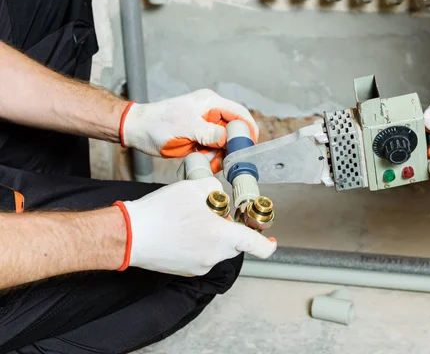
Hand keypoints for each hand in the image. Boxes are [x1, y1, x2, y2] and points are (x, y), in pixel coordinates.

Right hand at [113, 177, 275, 275]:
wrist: (130, 235)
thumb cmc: (162, 212)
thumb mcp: (195, 187)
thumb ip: (215, 188)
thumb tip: (218, 196)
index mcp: (224, 237)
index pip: (258, 246)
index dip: (268, 243)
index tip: (271, 240)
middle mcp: (216, 256)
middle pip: (235, 243)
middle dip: (229, 228)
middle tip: (213, 213)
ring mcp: (200, 266)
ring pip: (217, 248)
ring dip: (212, 235)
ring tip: (190, 219)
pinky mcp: (186, 270)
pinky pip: (201, 255)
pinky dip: (198, 243)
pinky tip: (181, 230)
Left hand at [120, 89, 258, 171]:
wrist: (136, 130)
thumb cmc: (157, 124)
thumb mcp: (186, 128)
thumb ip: (210, 133)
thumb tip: (230, 139)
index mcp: (210, 103)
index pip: (239, 113)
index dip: (248, 129)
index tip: (249, 146)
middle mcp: (211, 112)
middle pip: (234, 130)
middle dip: (230, 147)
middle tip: (224, 161)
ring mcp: (205, 125)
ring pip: (224, 142)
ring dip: (219, 155)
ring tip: (206, 162)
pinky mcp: (199, 136)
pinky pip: (213, 148)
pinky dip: (210, 157)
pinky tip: (200, 161)